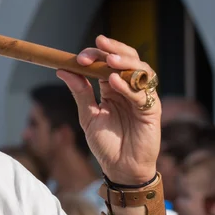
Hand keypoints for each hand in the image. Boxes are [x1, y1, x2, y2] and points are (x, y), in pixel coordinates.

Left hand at [57, 35, 160, 184]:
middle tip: (98, 45)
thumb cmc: (106, 143)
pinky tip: (114, 82)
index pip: (106, 62)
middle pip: (127, 58)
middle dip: (113, 49)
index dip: (95, 55)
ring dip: (125, 62)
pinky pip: (142, 94)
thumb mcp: (88, 116)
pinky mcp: (152, 110)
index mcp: (111, 87)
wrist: (121, 168)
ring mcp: (142, 97)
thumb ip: (80, 93)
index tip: (78, 57)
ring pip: (141, 70)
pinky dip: (128, 86)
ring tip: (110, 60)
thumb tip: (62, 70)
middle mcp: (128, 88)